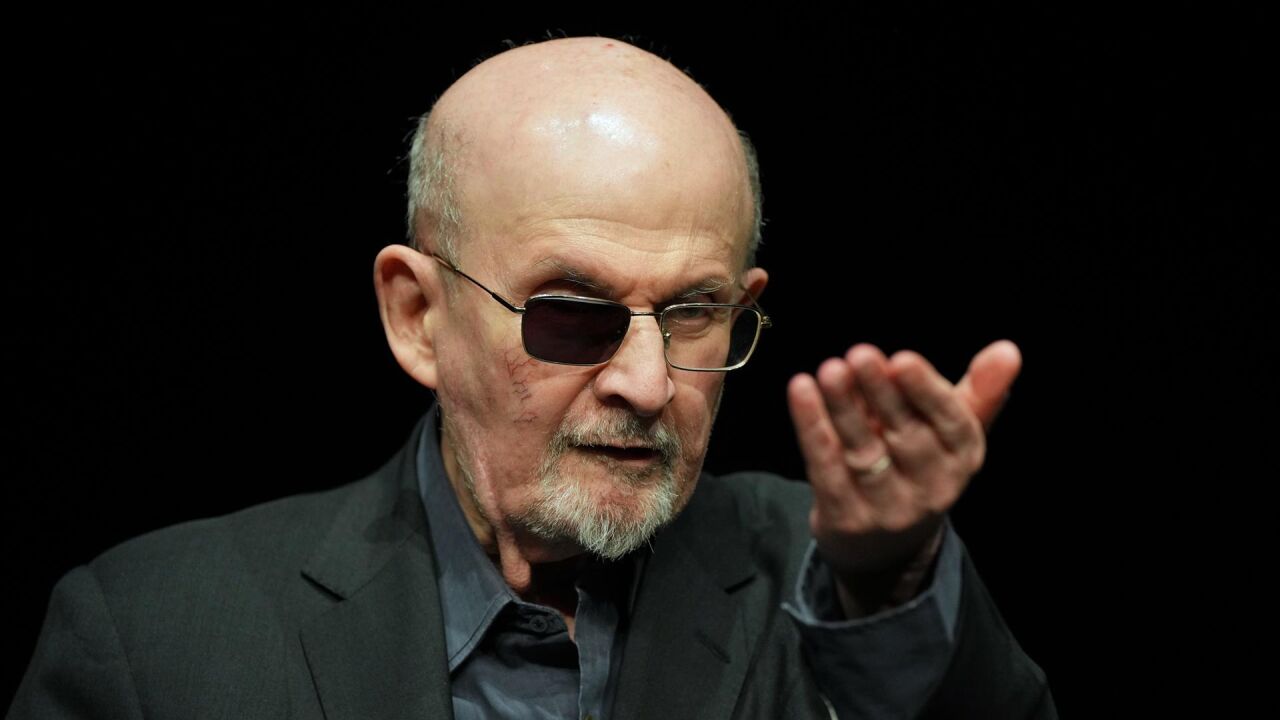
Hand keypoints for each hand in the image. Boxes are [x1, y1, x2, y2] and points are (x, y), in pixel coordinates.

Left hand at [787, 340, 1021, 616]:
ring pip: (864, 452)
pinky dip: (812, 428)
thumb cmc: (919, 468)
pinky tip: (802, 391)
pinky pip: (826, 468)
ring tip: (831, 370)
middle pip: (905, 436)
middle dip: (881, 393)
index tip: (902, 359)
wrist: (884, 548)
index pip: (952, 425)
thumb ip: (979, 391)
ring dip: (844, 409)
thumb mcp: (954, 434)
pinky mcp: (845, 517)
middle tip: (860, 354)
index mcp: (962, 460)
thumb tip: (1008, 350)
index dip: (927, 392)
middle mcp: (930, 488)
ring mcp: (886, 508)